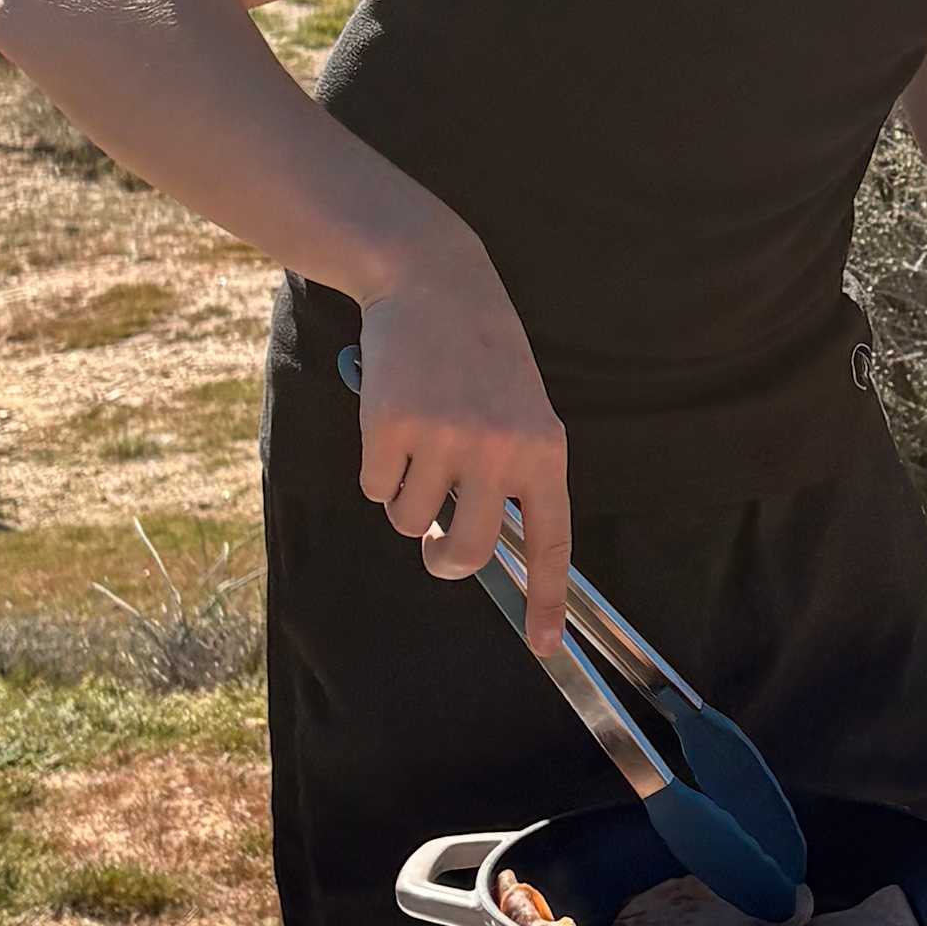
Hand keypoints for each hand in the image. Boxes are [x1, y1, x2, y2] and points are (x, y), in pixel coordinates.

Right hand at [354, 256, 571, 646]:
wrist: (434, 280)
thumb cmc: (481, 352)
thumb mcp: (521, 409)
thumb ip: (512, 474)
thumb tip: (481, 547)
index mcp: (542, 450)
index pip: (552, 542)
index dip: (546, 600)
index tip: (544, 645)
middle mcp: (497, 450)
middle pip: (466, 553)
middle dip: (443, 560)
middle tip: (435, 541)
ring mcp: (442, 439)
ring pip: (409, 521)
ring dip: (404, 500)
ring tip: (416, 444)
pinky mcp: (389, 427)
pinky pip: (374, 489)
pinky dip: (376, 468)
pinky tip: (391, 421)